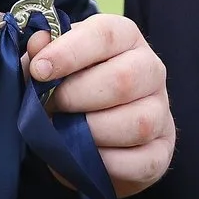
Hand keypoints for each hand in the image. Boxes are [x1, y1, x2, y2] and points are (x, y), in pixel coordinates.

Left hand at [25, 15, 172, 195]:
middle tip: (50, 107)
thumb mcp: (49, 64)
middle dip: (76, 97)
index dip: (69, 52)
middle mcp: (151, 70)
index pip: (105, 35)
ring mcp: (160, 112)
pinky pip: (141, 162)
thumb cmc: (70, 88)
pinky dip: (106, 163)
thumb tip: (37, 45)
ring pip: (138, 123)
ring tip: (65, 133)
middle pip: (123, 80)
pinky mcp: (161, 151)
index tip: (39, 70)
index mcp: (125, 38)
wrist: (88, 134)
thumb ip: (40, 53)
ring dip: (91, 132)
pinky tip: (84, 157)